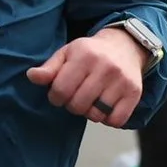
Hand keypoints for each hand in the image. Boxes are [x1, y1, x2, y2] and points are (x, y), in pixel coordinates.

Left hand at [26, 29, 148, 127]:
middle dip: (72, 105)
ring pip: (96, 115)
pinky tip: (106, 107)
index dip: (55, 97)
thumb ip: (49, 68)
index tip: (60, 93)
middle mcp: (105, 67)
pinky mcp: (134, 92)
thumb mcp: (68, 53)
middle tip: (76, 97)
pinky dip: (108, 119)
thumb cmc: (90, 53)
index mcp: (84, 55)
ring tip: (91, 100)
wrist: (125, 46)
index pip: (60, 90)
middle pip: (78, 105)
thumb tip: (31, 76)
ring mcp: (121, 80)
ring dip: (90, 113)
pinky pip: (116, 120)